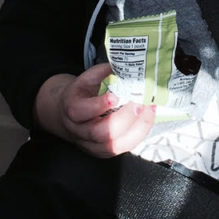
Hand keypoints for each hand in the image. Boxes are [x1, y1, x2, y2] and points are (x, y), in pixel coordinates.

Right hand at [32, 63, 156, 157]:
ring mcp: (91, 145)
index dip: (99, 105)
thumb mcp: (88, 78)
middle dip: (124, 119)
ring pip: (113, 145)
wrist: (69, 114)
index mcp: (72, 108)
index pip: (80, 111)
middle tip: (140, 104)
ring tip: (149, 110)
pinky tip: (147, 120)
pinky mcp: (103, 152)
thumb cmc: (82, 93)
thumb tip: (128, 65)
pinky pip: (122, 148)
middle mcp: (80, 130)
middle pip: (100, 132)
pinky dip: (138, 134)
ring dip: (136, 128)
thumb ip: (104, 72)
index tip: (115, 96)